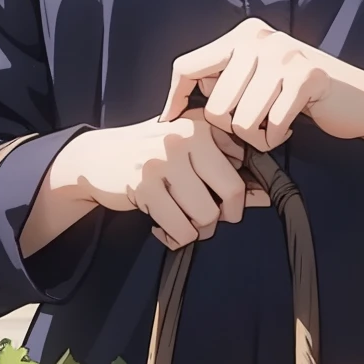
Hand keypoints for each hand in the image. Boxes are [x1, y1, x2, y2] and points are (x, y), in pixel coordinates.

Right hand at [47, 114, 270, 251]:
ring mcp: (163, 161)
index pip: (241, 169)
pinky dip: (175, 236)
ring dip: (195, 229)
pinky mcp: (144, 186)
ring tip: (180, 220)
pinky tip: (162, 226)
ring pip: (206, 215)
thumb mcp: (190, 153)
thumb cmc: (152, 156)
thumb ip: (228, 170)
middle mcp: (185, 139)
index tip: (224, 205)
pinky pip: (179, 228)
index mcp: (201, 127)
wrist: (98, 157)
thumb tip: (265, 196)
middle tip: (205, 218)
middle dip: (222, 216)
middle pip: (231, 193)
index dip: (239, 197)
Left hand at [160, 19, 363, 188]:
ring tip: (272, 126)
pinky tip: (289, 127)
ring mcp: (284, 55)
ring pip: (240, 120)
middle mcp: (259, 38)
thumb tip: (178, 103)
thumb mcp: (256, 76)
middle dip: (230, 130)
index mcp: (241, 35)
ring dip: (255, 137)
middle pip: (214, 105)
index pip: (187, 66)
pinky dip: (277, 138)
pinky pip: (271, 126)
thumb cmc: (296, 94)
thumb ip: (223, 80)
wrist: (356, 99)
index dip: (175, 98)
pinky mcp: (306, 78)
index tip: (170, 121)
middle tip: (253, 127)